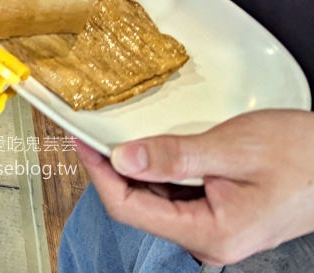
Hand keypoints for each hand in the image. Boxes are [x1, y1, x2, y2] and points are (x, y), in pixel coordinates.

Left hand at [76, 110, 313, 265]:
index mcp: (211, 232)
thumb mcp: (232, 147)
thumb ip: (174, 156)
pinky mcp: (222, 215)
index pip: (130, 209)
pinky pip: (178, 195)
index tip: (83, 143)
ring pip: (157, 201)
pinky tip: (158, 148)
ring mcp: (216, 229)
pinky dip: (161, 171)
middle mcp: (210, 240)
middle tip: (97, 134)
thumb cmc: (303, 155)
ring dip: (137, 170)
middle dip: (115, 170)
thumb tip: (122, 158)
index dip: (99, 174)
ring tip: (124, 135)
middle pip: (139, 207)